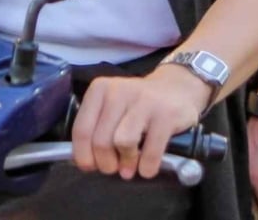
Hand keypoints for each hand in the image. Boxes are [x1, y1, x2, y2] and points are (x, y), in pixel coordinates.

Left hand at [71, 66, 211, 179]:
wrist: (176, 89)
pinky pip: (150, 151)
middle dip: (105, 163)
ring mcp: (145, 101)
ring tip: (129, 168)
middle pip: (101, 140)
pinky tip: (147, 167)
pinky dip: (147, 167)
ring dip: (126, 164)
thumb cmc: (137, 106)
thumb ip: (96, 129)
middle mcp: (120, 91)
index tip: (91, 166)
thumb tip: (88, 163)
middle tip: (114, 168)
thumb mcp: (111, 108)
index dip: (84, 156)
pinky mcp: (167, 114)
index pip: (81, 129)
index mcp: (100, 89)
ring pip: (123, 142)